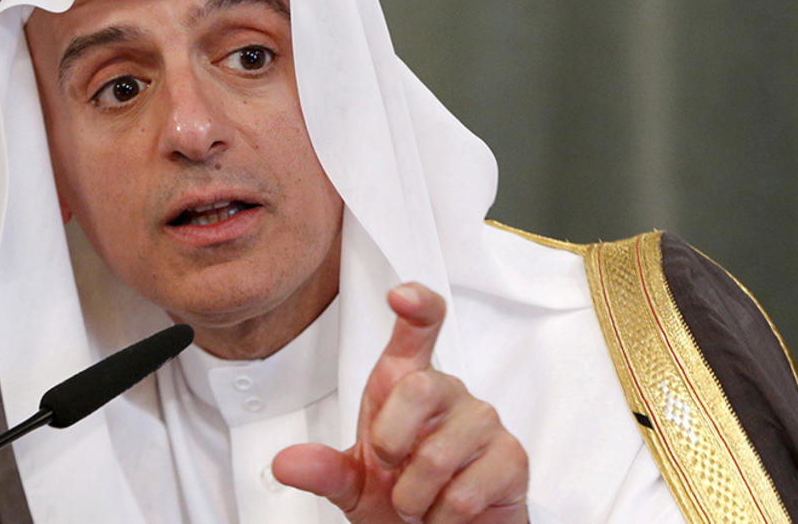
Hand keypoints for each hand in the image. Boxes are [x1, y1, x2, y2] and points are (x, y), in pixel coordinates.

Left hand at [273, 283, 528, 522]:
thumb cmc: (402, 499)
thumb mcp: (354, 486)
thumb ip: (324, 470)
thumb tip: (286, 463)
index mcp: (406, 385)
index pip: (419, 331)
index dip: (416, 306)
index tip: (400, 296)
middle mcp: (449, 393)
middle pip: (420, 388)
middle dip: (391, 441)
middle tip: (390, 472)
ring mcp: (484, 422)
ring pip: (438, 455)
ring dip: (414, 497)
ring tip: (418, 505)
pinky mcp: (512, 459)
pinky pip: (466, 493)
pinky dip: (442, 519)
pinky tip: (445, 517)